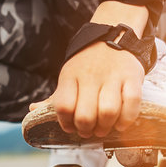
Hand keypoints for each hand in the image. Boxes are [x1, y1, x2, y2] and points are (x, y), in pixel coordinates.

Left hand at [30, 42, 144, 137]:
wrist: (114, 36)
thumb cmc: (88, 65)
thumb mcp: (69, 76)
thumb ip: (55, 97)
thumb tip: (33, 110)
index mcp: (70, 76)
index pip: (63, 106)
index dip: (65, 122)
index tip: (70, 127)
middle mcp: (91, 76)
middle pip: (85, 114)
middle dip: (86, 129)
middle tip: (88, 130)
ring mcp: (113, 77)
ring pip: (108, 111)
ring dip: (105, 127)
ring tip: (103, 128)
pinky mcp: (132, 78)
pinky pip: (132, 103)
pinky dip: (126, 119)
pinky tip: (120, 123)